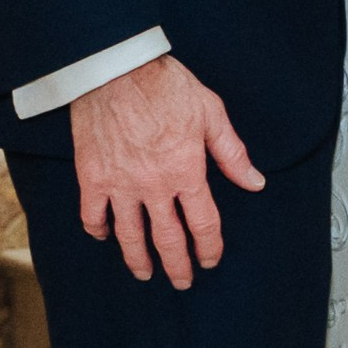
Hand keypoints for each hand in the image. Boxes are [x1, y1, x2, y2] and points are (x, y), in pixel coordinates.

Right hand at [70, 54, 263, 287]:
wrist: (115, 67)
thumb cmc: (164, 83)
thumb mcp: (210, 112)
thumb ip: (232, 152)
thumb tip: (254, 181)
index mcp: (187, 171)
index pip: (203, 224)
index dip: (209, 248)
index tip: (210, 259)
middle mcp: (154, 185)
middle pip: (168, 239)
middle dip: (178, 265)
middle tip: (182, 280)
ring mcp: (120, 184)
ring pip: (130, 235)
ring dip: (139, 259)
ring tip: (145, 273)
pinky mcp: (92, 176)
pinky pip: (93, 214)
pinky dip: (98, 230)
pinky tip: (104, 236)